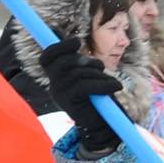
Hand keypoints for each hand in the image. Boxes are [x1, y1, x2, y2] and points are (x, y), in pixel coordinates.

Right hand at [38, 37, 122, 152]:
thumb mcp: (88, 75)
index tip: (77, 41)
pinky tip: (116, 86)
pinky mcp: (70, 103)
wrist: (102, 127)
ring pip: (77, 74)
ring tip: (111, 83)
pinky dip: (103, 84)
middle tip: (101, 66)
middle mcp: (54, 86)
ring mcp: (60, 95)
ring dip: (98, 75)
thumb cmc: (98, 98)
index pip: (47, 58)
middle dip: (84, 60)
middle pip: (62, 62)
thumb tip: (68, 36)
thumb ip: (79, 61)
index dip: (59, 46)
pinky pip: (85, 86)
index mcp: (56, 78)